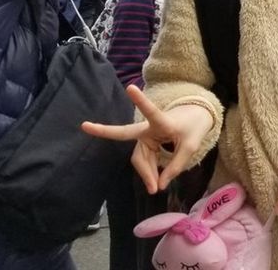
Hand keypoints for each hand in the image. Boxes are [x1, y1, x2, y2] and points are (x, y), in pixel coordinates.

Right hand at [81, 85, 214, 193]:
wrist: (192, 122)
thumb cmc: (192, 129)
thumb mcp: (191, 147)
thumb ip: (176, 166)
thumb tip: (158, 185)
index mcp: (162, 121)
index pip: (151, 111)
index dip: (141, 101)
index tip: (130, 87)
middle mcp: (148, 128)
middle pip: (134, 144)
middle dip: (108, 134)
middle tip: (85, 126)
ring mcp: (144, 136)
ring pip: (139, 159)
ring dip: (146, 174)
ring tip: (155, 188)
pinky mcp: (144, 144)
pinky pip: (143, 161)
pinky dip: (149, 173)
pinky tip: (154, 182)